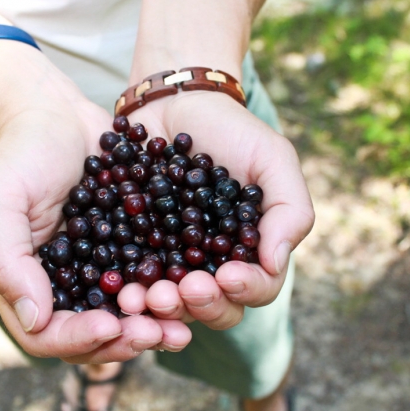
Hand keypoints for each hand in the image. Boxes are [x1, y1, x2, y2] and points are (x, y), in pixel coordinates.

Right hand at [0, 100, 191, 363]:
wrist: (55, 111)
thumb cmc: (19, 153)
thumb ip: (6, 261)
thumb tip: (35, 320)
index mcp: (27, 284)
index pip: (46, 335)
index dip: (78, 339)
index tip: (110, 326)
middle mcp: (66, 285)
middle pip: (94, 334)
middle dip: (127, 340)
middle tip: (158, 333)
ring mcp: (102, 268)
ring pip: (129, 314)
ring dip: (155, 324)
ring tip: (183, 327)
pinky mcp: (132, 247)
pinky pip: (152, 278)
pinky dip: (171, 290)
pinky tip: (196, 288)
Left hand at [117, 91, 313, 329]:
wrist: (174, 103)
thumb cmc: (231, 130)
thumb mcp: (273, 159)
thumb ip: (289, 209)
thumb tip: (275, 263)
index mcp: (249, 251)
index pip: (258, 287)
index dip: (246, 289)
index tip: (228, 274)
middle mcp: (213, 264)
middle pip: (214, 307)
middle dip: (201, 305)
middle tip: (184, 288)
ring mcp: (172, 260)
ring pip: (172, 303)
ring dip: (162, 306)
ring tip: (149, 295)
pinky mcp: (135, 250)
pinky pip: (132, 278)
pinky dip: (128, 288)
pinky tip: (120, 286)